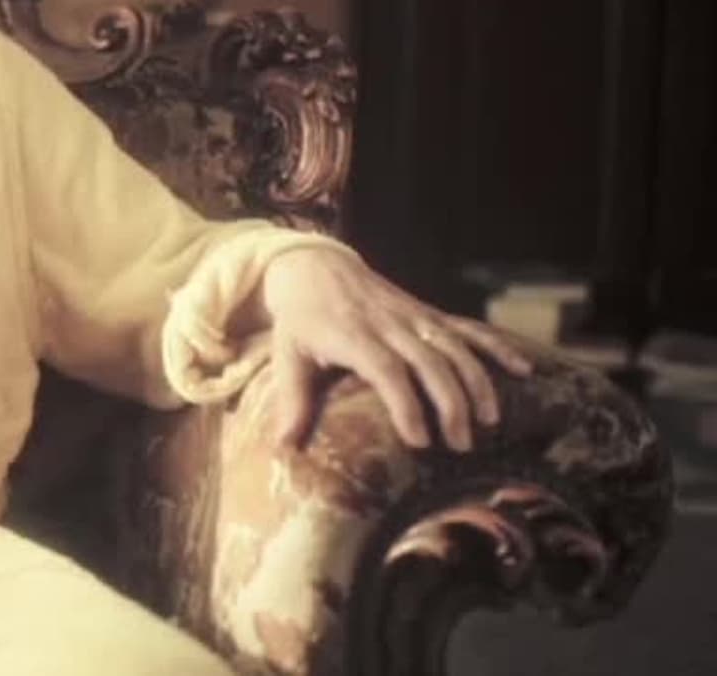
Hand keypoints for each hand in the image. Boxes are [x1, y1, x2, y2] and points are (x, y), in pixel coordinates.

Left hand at [261, 248, 533, 450]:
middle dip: (450, 404)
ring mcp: (414, 316)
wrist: (315, 268)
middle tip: (460, 445)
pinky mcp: (429, 314)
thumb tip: (284, 447)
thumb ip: (292, 400)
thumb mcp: (286, 354)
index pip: (387, 370)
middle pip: (431, 362)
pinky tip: (524, 369)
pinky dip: (497, 346)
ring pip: (456, 347)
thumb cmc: (300, 321)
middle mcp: (390, 323)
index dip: (406, 404)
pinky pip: (469, 328)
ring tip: (490, 421)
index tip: (419, 440)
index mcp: (353, 334)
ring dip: (478, 383)